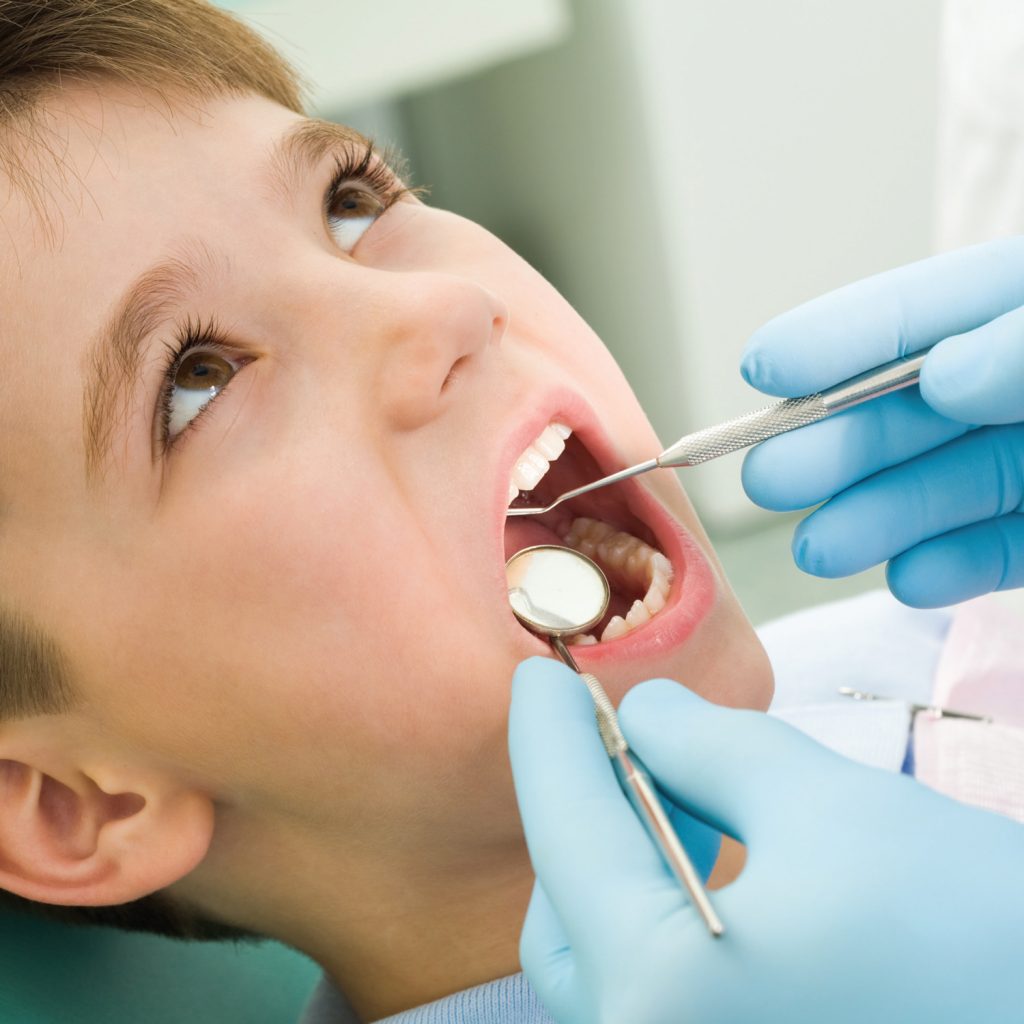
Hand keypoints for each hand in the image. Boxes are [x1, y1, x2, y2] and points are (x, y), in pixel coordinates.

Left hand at [509, 657, 1023, 1023]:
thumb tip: (640, 718)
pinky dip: (659, 912)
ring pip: (604, 957)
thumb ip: (702, 743)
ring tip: (678, 789)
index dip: (547, 739)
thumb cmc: (965, 925)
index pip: (564, 834)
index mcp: (656, 996)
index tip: (539, 677)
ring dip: (622, 860)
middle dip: (584, 808)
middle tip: (620, 732)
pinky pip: (654, 989)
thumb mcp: (820, 800)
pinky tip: (712, 857)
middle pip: (564, 911)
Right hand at [740, 235, 1023, 605]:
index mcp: (1023, 305)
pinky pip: (1007, 549)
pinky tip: (914, 577)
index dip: (838, 337)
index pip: (919, 311)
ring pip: (948, 484)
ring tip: (821, 549)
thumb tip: (948, 373)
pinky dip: (958, 566)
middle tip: (770, 479)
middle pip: (912, 408)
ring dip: (877, 519)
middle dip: (834, 446)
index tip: (765, 366)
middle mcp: (1016, 385)